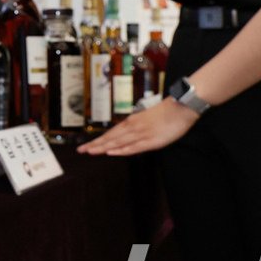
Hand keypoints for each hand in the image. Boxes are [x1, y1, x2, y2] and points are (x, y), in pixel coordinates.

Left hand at [76, 99, 198, 155]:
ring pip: (118, 142)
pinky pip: (133, 146)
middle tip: (80, 151)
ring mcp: (141, 134)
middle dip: (95, 145)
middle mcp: (133, 127)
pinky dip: (121, 150)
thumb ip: (136, 127)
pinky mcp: (151, 140)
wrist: (180, 107)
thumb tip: (126, 137)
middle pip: (110, 138)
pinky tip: (112, 152)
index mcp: (131, 122)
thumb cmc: (165, 113)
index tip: (86, 146)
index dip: (98, 141)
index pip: (111, 134)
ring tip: (90, 152)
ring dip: (103, 147)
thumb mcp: (146, 119)